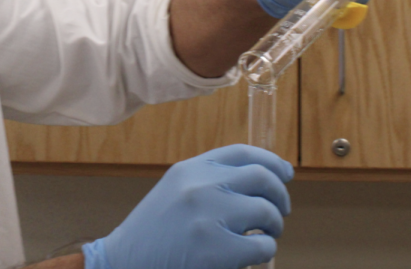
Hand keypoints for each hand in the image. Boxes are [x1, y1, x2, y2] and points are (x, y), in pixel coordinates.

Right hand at [82, 144, 293, 268]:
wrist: (124, 262)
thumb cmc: (154, 232)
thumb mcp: (176, 190)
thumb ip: (210, 179)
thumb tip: (264, 176)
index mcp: (190, 168)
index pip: (242, 153)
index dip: (271, 160)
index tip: (286, 172)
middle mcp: (199, 186)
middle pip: (261, 177)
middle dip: (280, 195)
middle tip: (282, 212)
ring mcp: (207, 217)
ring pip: (266, 211)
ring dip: (274, 225)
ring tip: (266, 235)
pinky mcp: (214, 250)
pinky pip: (262, 246)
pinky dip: (265, 251)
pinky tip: (252, 255)